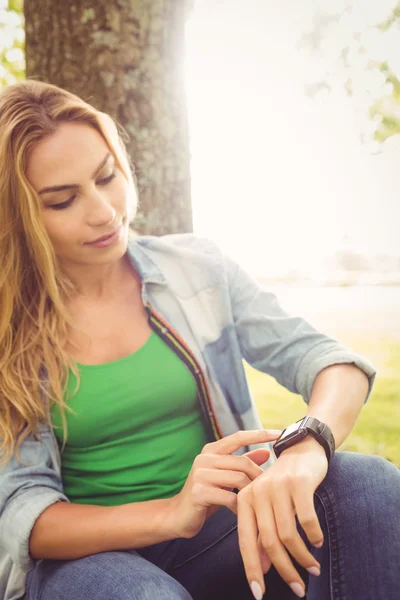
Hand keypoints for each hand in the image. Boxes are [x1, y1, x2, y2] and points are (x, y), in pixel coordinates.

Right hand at [169, 429, 281, 539]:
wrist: (178, 515)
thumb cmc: (206, 494)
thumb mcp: (225, 476)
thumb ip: (243, 463)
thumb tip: (266, 452)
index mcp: (211, 450)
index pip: (238, 436)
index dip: (259, 434)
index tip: (279, 433)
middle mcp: (204, 458)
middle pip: (243, 462)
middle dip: (259, 476)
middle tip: (268, 490)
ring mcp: (200, 474)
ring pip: (238, 479)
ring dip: (251, 492)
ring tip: (255, 503)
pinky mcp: (199, 492)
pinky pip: (230, 497)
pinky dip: (240, 506)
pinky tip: (241, 512)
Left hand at [237, 437, 327, 598]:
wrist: (302, 449)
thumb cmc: (283, 483)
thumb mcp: (268, 506)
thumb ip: (263, 534)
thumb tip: (262, 569)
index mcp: (245, 499)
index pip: (246, 541)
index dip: (251, 569)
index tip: (259, 594)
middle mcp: (257, 492)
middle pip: (269, 542)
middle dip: (284, 570)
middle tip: (298, 589)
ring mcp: (277, 487)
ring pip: (288, 534)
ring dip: (302, 557)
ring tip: (313, 569)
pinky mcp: (298, 483)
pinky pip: (306, 518)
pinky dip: (313, 535)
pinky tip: (318, 542)